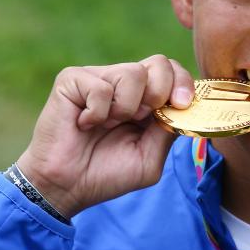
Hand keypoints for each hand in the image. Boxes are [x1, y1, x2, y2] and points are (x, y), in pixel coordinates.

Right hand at [15, 55, 194, 216]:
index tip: (182, 103)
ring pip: (132, 73)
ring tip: (107, 125)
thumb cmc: (106, 174)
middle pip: (159, 63)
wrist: (66, 187)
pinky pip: (101, 86)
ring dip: (125, 108)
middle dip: (159, 92)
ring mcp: (97, 78)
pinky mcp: (72, 80)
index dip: (183, 82)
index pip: (173, 72)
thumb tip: (183, 105)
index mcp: (144, 99)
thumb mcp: (149, 158)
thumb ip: (168, 130)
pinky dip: (97, 113)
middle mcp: (123, 84)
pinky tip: (84, 124)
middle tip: (141, 118)